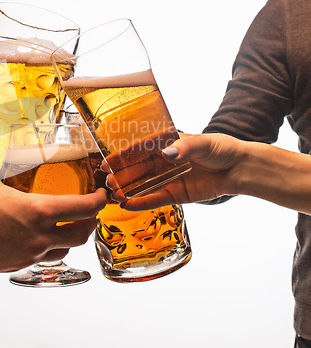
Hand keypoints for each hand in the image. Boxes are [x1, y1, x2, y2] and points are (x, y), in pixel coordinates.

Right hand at [0, 163, 107, 274]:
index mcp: (38, 212)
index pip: (84, 209)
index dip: (99, 201)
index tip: (102, 195)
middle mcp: (39, 237)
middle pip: (81, 235)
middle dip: (90, 223)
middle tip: (89, 213)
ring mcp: (27, 255)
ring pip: (62, 251)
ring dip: (69, 238)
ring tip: (65, 227)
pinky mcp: (14, 266)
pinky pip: (39, 259)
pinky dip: (45, 248)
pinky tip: (34, 238)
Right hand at [107, 134, 244, 210]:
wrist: (240, 168)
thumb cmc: (222, 148)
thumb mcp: (204, 143)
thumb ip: (185, 147)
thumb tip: (168, 153)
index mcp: (166, 144)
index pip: (140, 150)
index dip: (123, 156)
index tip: (108, 161)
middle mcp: (164, 162)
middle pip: (138, 169)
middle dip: (121, 175)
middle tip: (107, 182)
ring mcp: (169, 179)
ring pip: (144, 185)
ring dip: (128, 190)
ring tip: (113, 195)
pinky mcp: (177, 194)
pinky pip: (156, 199)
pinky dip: (142, 202)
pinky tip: (128, 204)